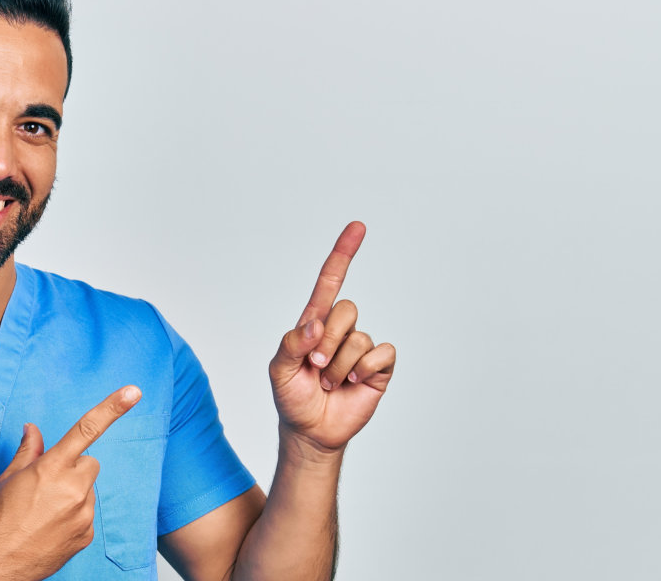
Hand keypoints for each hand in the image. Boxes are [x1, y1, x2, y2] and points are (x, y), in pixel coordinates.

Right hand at [0, 386, 142, 580]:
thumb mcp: (8, 479)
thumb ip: (28, 451)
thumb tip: (33, 430)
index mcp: (51, 468)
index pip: (86, 430)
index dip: (112, 408)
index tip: (133, 392)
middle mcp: (73, 489)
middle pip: (90, 463)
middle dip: (74, 467)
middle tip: (48, 484)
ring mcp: (83, 514)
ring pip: (88, 489)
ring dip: (73, 492)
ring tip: (45, 510)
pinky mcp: (86, 534)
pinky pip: (87, 513)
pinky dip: (74, 515)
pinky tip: (51, 525)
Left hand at [267, 222, 397, 453]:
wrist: (310, 432)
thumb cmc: (291, 397)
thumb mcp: (278, 370)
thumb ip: (291, 344)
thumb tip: (315, 325)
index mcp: (314, 323)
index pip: (330, 282)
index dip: (343, 254)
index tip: (358, 228)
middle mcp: (340, 330)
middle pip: (346, 309)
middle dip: (328, 340)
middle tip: (316, 367)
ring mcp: (360, 348)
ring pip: (360, 337)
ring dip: (341, 365)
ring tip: (329, 382)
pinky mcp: (379, 367)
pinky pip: (382, 353)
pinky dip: (365, 369)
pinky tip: (353, 383)